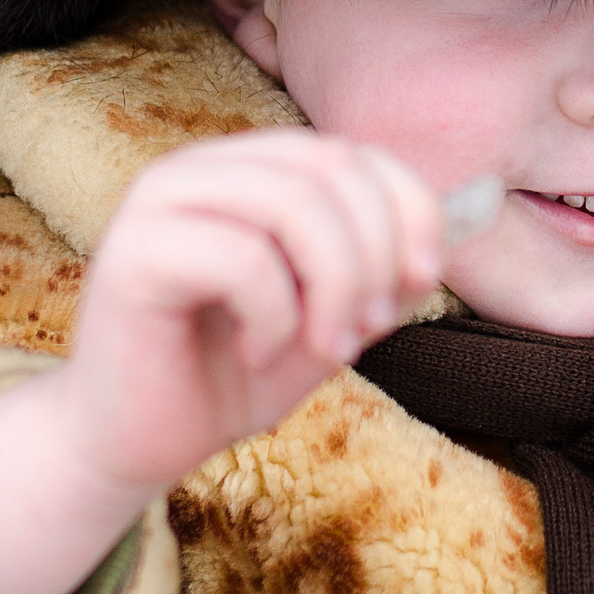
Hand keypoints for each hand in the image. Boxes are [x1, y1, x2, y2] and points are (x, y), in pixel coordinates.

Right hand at [0, 130, 444, 593]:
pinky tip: (257, 354)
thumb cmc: (234, 375)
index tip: (423, 279)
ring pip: (293, 204)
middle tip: (370, 330)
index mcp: (253, 168)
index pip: (355, 152)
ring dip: (334, 289)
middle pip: (331, 169)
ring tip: (325, 348)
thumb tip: (461, 224)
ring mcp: (161, 198)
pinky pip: (242, 259)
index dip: (409, 207)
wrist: (140, 441)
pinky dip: (275, 319)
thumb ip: (385, 270)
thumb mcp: (334, 318)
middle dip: (375, 256)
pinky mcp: (132, 247)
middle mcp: (204, 167)